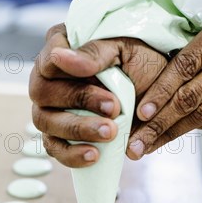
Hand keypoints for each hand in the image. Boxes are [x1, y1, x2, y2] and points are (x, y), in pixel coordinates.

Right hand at [29, 23, 166, 166]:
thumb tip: (61, 57)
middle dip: (78, 101)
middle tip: (114, 108)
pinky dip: (72, 155)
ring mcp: (50, 108)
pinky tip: (94, 155)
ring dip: (77, 129)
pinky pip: (54, 148)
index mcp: (61, 47)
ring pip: (46, 122)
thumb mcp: (124, 48)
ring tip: (109, 133)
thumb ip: (95, 52)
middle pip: (43, 92)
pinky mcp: (59, 135)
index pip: (48, 56)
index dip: (64, 66)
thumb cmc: (138, 62)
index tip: (93, 74)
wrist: (158, 94)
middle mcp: (48, 78)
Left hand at [127, 0, 201, 158]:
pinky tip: (175, 134)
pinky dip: (196, 127)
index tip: (141, 111)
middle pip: (189, 98)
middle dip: (158, 124)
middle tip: (133, 143)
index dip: (161, 91)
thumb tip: (166, 68)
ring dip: (171, 133)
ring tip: (147, 147)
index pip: (185, 66)